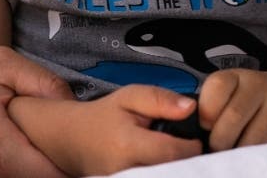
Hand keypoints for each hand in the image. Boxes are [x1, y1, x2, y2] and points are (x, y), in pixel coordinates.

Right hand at [29, 85, 202, 176]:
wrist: (73, 139)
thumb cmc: (104, 116)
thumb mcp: (130, 96)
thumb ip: (160, 99)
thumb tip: (190, 107)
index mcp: (128, 144)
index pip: (173, 152)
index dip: (191, 146)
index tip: (193, 138)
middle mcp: (125, 171)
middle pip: (171, 171)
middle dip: (185, 161)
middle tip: (184, 148)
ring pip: (163, 177)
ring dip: (173, 168)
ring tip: (172, 154)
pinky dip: (161, 172)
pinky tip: (160, 163)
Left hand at [198, 69, 266, 150]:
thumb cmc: (245, 101)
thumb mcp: (226, 95)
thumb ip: (209, 109)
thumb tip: (192, 135)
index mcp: (236, 76)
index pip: (217, 88)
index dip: (207, 114)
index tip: (206, 128)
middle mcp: (260, 85)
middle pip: (233, 117)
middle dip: (220, 141)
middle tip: (217, 150)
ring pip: (253, 139)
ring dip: (239, 154)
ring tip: (235, 154)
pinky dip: (259, 159)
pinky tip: (255, 155)